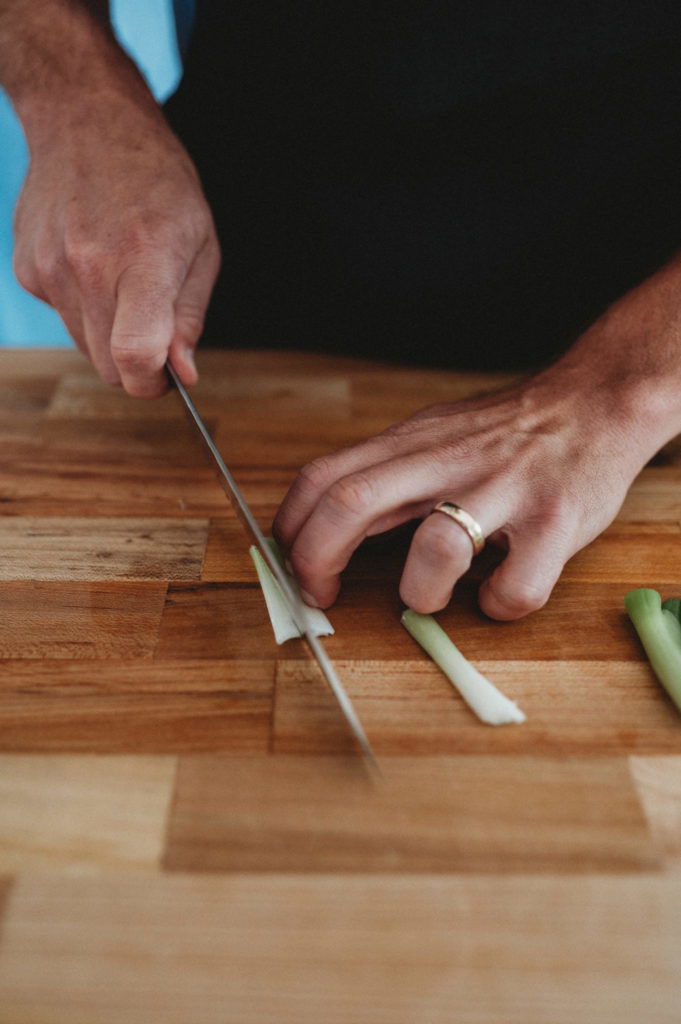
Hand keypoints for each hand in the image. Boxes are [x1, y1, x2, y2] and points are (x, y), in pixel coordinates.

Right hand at [13, 87, 219, 396]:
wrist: (88, 122)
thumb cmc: (158, 182)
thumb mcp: (201, 245)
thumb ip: (190, 317)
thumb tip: (183, 373)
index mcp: (143, 259)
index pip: (134, 355)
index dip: (153, 383)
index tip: (168, 379)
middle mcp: (88, 267)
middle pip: (109, 367)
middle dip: (137, 364)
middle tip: (156, 329)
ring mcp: (50, 269)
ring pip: (86, 347)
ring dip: (110, 334)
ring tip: (125, 281)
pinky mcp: (27, 270)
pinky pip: (65, 318)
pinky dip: (85, 308)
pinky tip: (95, 263)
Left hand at [273, 358, 665, 619]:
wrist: (597, 402)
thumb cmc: (506, 432)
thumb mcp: (433, 435)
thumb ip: (384, 474)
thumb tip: (321, 526)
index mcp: (412, 443)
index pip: (324, 476)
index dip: (292, 528)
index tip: (293, 566)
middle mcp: (449, 460)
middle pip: (353, 502)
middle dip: (318, 559)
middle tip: (324, 594)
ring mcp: (504, 489)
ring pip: (437, 546)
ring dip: (418, 591)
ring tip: (426, 596)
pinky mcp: (555, 521)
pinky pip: (515, 586)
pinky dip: (497, 605)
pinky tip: (496, 595)